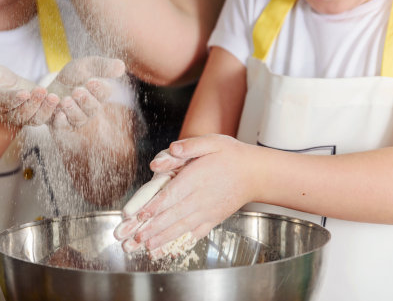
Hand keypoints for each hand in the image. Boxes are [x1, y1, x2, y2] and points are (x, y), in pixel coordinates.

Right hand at [0, 64, 58, 125]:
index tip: (25, 93)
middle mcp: (6, 115)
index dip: (14, 99)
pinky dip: (53, 112)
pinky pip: (44, 119)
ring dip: (45, 109)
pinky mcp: (35, 117)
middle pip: (20, 113)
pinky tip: (62, 102)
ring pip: (33, 118)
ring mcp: (21, 118)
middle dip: (33, 103)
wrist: (7, 88)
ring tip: (54, 97)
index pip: (3, 103)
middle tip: (42, 91)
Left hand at [49, 56, 126, 130]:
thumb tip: (121, 66)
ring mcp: (75, 118)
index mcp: (98, 94)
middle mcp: (89, 109)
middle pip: (93, 109)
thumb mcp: (85, 66)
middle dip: (86, 100)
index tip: (91, 82)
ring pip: (79, 119)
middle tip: (77, 91)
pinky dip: (61, 121)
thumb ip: (102, 66)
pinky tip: (57, 112)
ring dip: (73, 110)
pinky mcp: (61, 124)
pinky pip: (63, 126)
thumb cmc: (72, 77)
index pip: (104, 93)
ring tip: (65, 100)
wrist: (49, 90)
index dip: (99, 89)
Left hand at [116, 135, 256, 255]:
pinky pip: (196, 234)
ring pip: (182, 227)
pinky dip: (182, 243)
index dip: (155, 206)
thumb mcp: (212, 142)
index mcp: (197, 178)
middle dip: (153, 227)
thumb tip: (172, 148)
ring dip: (164, 238)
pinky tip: (171, 250)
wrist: (255, 174)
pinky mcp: (213, 219)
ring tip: (148, 247)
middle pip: (173, 215)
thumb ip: (190, 146)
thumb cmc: (231, 155)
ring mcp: (207, 211)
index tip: (140, 215)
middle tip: (136, 238)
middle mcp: (201, 198)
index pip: (172, 194)